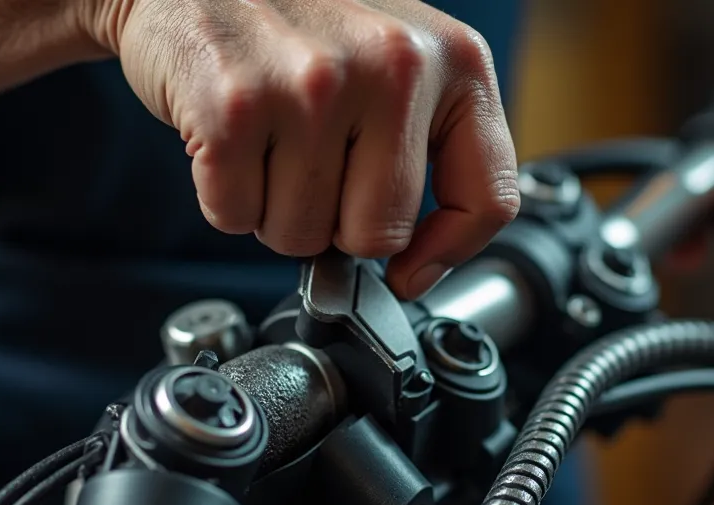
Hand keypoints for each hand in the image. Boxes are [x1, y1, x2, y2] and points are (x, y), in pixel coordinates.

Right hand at [85, 0, 519, 298]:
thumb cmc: (301, 25)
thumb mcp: (398, 61)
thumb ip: (427, 146)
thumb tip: (418, 265)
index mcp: (454, 59)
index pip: (489, 200)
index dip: (446, 253)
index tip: (411, 269)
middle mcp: (394, 65)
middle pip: (376, 236)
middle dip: (333, 224)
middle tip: (310, 165)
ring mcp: (315, 84)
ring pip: (301, 234)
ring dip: (273, 208)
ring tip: (268, 139)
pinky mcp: (236, 105)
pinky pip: (236, 215)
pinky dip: (223, 196)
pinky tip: (229, 137)